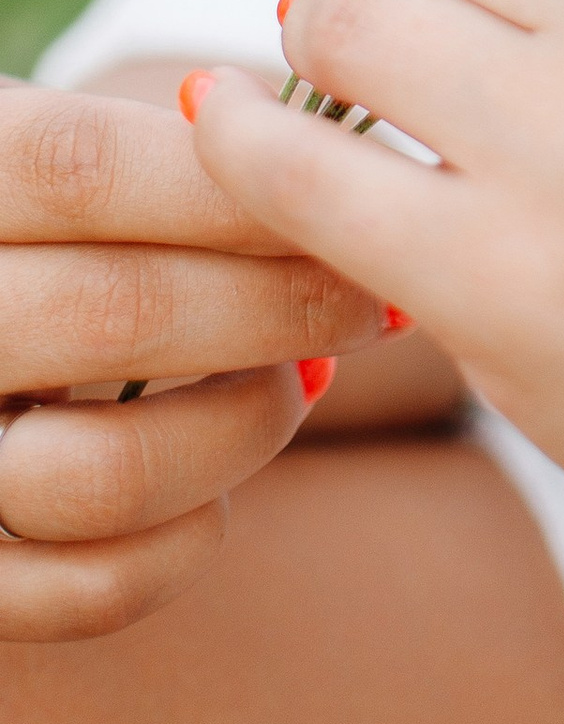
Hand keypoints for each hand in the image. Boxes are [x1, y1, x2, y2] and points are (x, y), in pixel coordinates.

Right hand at [0, 79, 391, 638]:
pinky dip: (187, 542)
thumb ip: (154, 149)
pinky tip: (224, 485)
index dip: (229, 179)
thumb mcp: (53, 156)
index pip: (84, 166)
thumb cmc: (35, 232)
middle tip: (368, 296)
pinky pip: (89, 588)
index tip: (340, 178)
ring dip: (244, 426)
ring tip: (304, 380)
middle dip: (280, 303)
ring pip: (107, 473)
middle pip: (119, 315)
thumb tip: (324, 134)